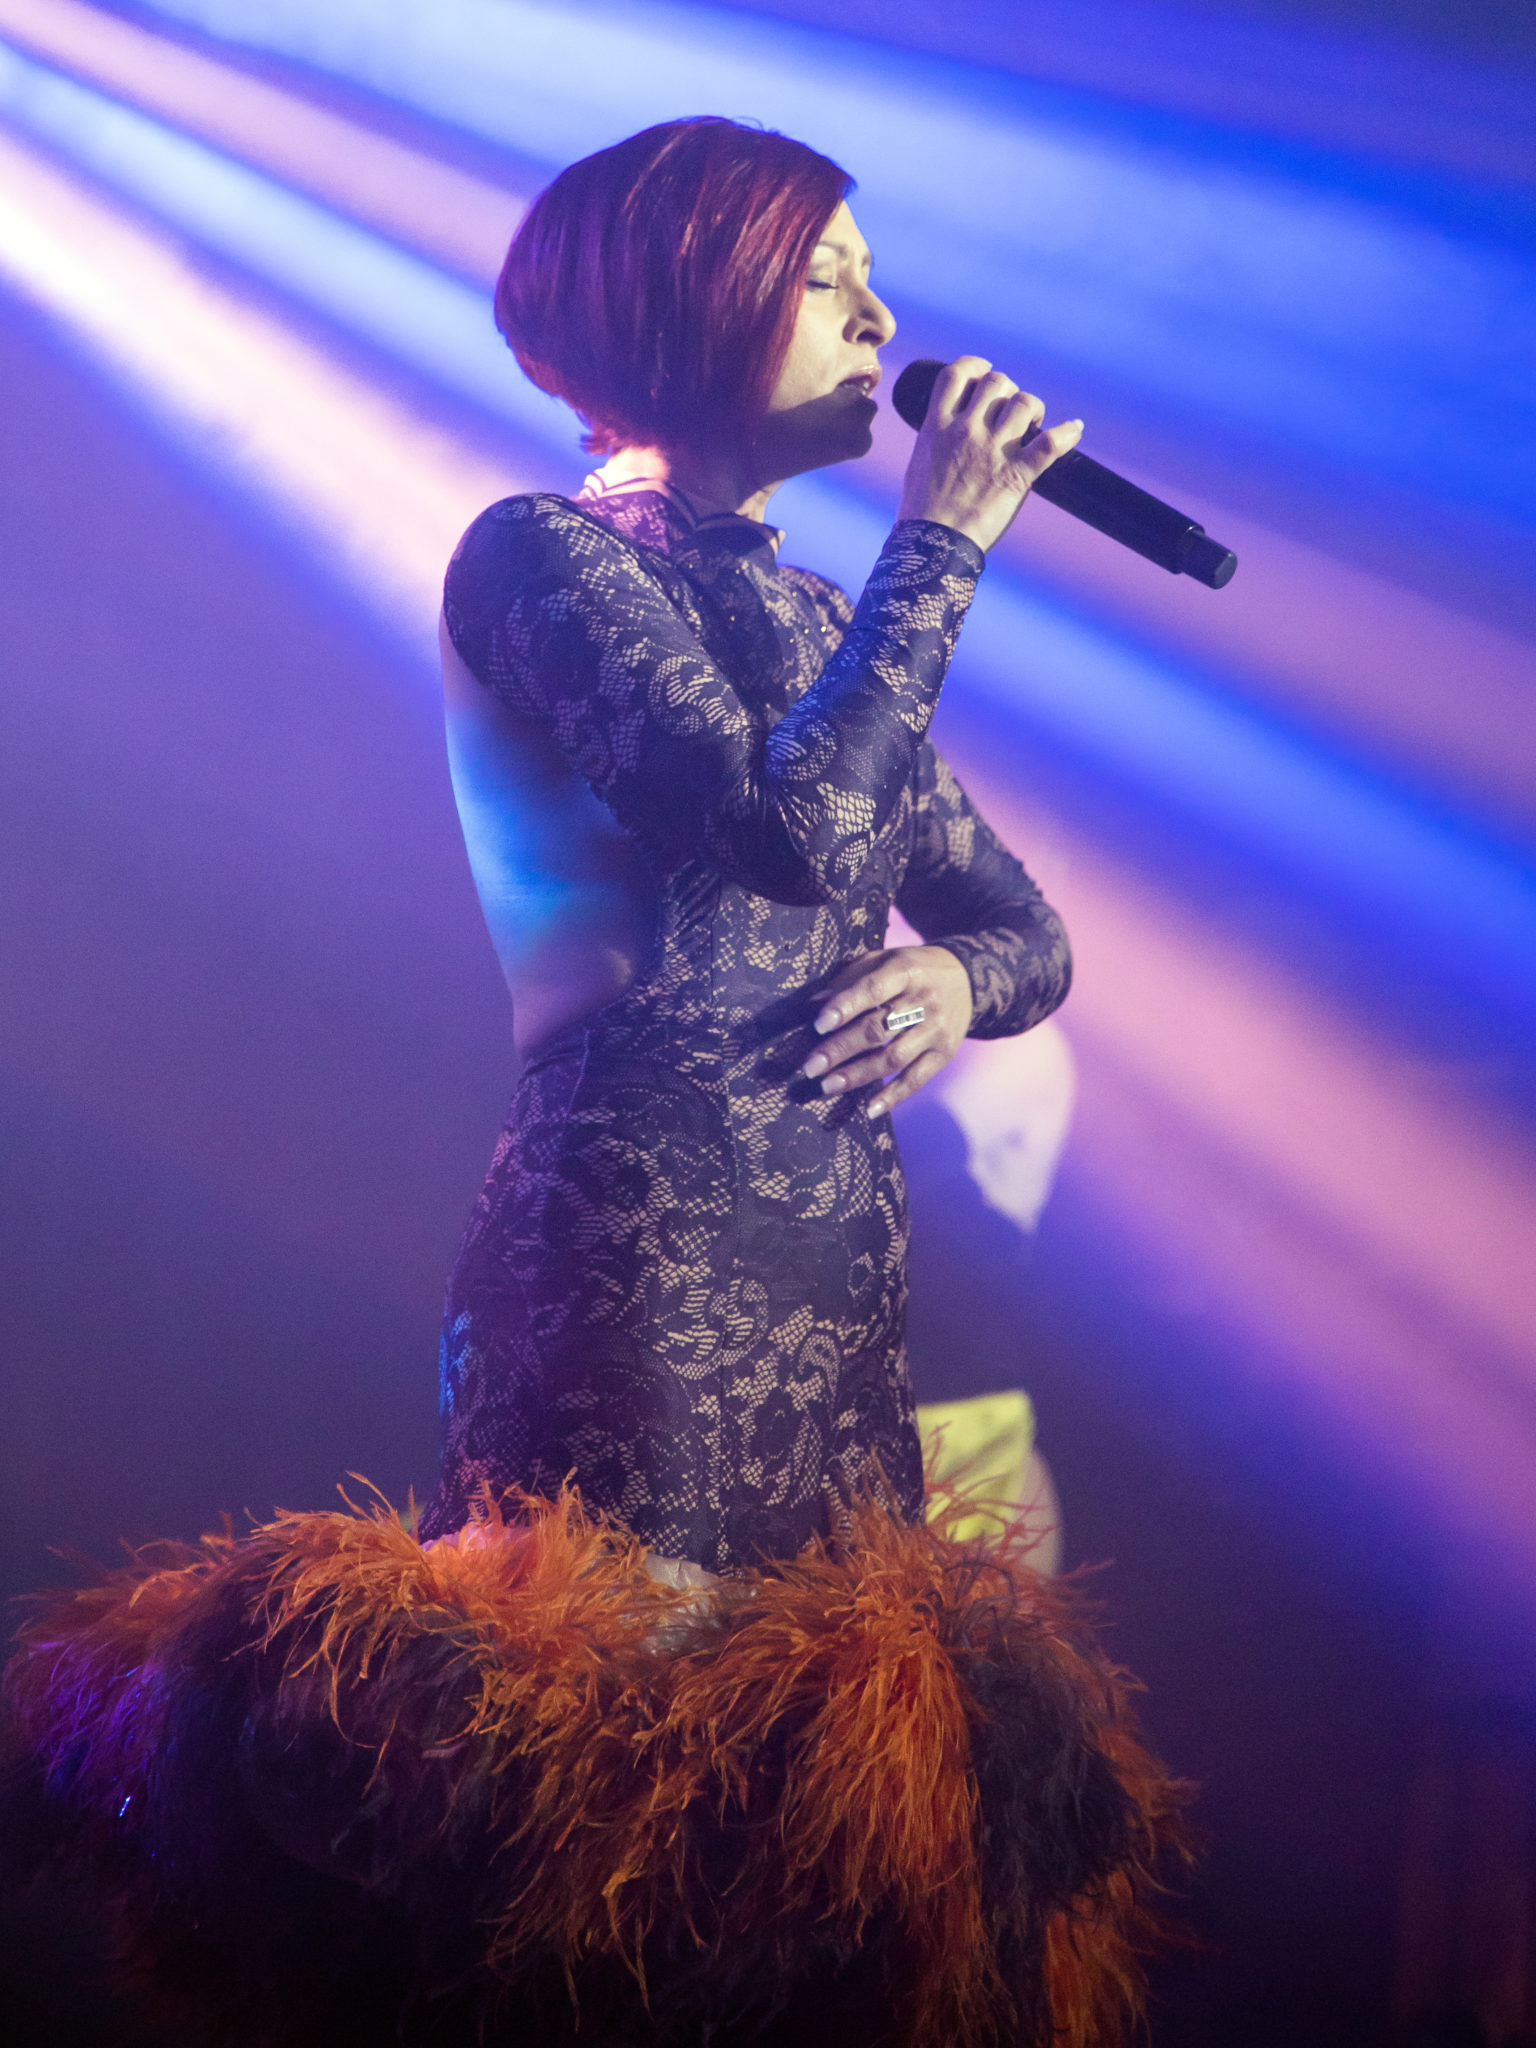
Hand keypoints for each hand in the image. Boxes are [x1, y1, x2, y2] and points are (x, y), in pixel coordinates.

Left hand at [799, 946, 973, 1118]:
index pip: (873, 990)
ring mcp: (937, 1030)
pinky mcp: (944, 1054)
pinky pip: (916, 1079)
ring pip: (894, 1058)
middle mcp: (925, 1001)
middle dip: (841, 1049)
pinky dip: (893, 1096)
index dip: (845, 1007)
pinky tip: (869, 1109)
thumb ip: (850, 978)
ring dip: (858, 1075)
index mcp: (906, 971)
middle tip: (811, 1066)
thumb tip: (813, 1004)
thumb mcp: (884, 959)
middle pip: (878, 1029)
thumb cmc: (912, 969)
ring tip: (827, 1086)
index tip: (818, 1024)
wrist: (967, 979)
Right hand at [897, 355, 1082, 553]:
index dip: (975, 366)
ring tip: (1033, 423)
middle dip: (1008, 390)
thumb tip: (951, 428)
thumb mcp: (920, 463)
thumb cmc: (922, 514)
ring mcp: (992, 451)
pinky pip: (1051, 444)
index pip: (956, 374)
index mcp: (938, 427)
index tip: (984, 372)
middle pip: (996, 382)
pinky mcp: (1017, 474)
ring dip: (1032, 408)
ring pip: (1024, 403)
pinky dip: (1068, 433)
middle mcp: (966, 431)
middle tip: (1010, 408)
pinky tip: (1076, 429)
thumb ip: (938, 439)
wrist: (932, 548)